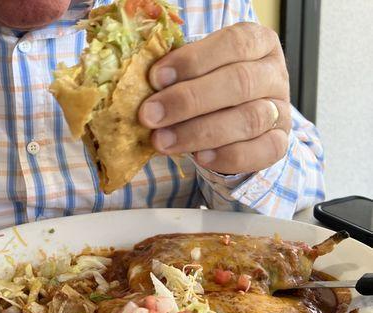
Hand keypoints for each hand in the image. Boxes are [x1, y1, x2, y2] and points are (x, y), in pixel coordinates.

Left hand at [139, 22, 291, 174]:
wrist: (237, 117)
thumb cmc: (212, 86)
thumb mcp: (199, 70)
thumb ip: (179, 73)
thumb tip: (143, 85)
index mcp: (258, 43)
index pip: (232, 44)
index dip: (193, 61)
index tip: (156, 78)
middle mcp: (274, 74)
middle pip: (239, 83)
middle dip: (188, 101)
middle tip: (150, 115)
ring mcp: (281, 109)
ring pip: (248, 119)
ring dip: (199, 133)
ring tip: (163, 141)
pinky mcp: (280, 142)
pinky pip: (262, 151)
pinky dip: (229, 156)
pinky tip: (200, 158)